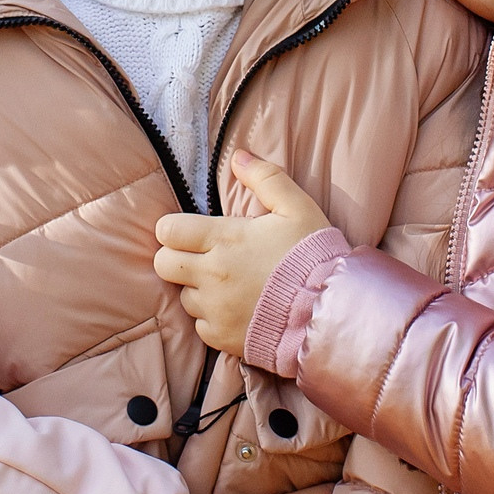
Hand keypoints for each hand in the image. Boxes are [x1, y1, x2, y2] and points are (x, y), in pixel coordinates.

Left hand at [154, 151, 332, 360]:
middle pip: (163, 264)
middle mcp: (211, 274)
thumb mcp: (297, 208)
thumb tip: (237, 156)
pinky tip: (238, 309)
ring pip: (183, 296)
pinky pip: (200, 326)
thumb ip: (265, 178)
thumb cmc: (314, 256)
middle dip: (176, 258)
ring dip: (198, 289)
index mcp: (223, 239)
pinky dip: (213, 318)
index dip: (174, 229)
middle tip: (204, 257)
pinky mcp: (221, 336)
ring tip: (230, 285)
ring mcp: (214, 308)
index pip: (167, 231)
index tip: (192, 233)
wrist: (330, 311)